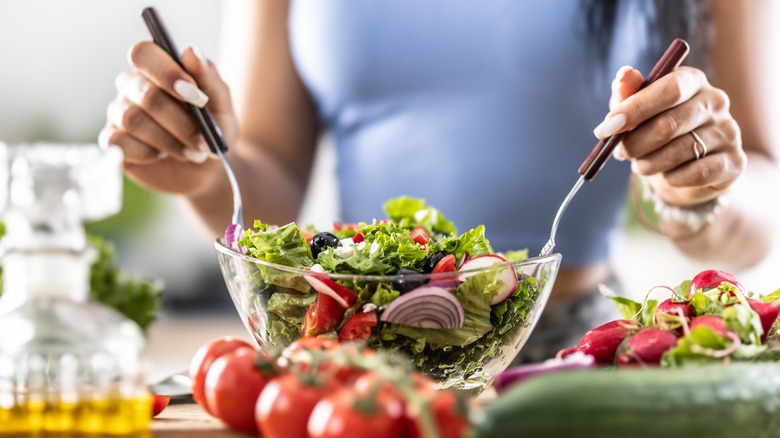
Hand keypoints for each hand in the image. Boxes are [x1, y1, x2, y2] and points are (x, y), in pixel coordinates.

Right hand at [99, 42, 237, 195]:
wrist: (209, 168)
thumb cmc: (213, 129)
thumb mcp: (221, 104)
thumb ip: (209, 78)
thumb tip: (191, 52)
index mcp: (157, 68)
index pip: (144, 53)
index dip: (167, 73)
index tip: (195, 95)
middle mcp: (132, 86)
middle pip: (146, 94)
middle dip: (181, 122)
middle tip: (204, 141)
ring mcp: (119, 112)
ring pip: (132, 119)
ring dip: (170, 141)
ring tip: (192, 152)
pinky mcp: (113, 141)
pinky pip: (118, 143)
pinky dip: (147, 153)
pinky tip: (162, 156)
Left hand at [594, 65, 746, 206]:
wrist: (687, 166)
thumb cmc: (654, 129)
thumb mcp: (635, 110)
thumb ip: (628, 93)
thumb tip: (624, 74)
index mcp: (692, 80)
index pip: (670, 89)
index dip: (635, 109)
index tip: (606, 127)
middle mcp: (716, 101)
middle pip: (668, 124)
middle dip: (634, 143)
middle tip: (619, 152)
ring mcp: (729, 131)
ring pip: (677, 152)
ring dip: (647, 164)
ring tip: (640, 164)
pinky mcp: (735, 161)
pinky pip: (695, 174)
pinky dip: (671, 178)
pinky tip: (667, 175)